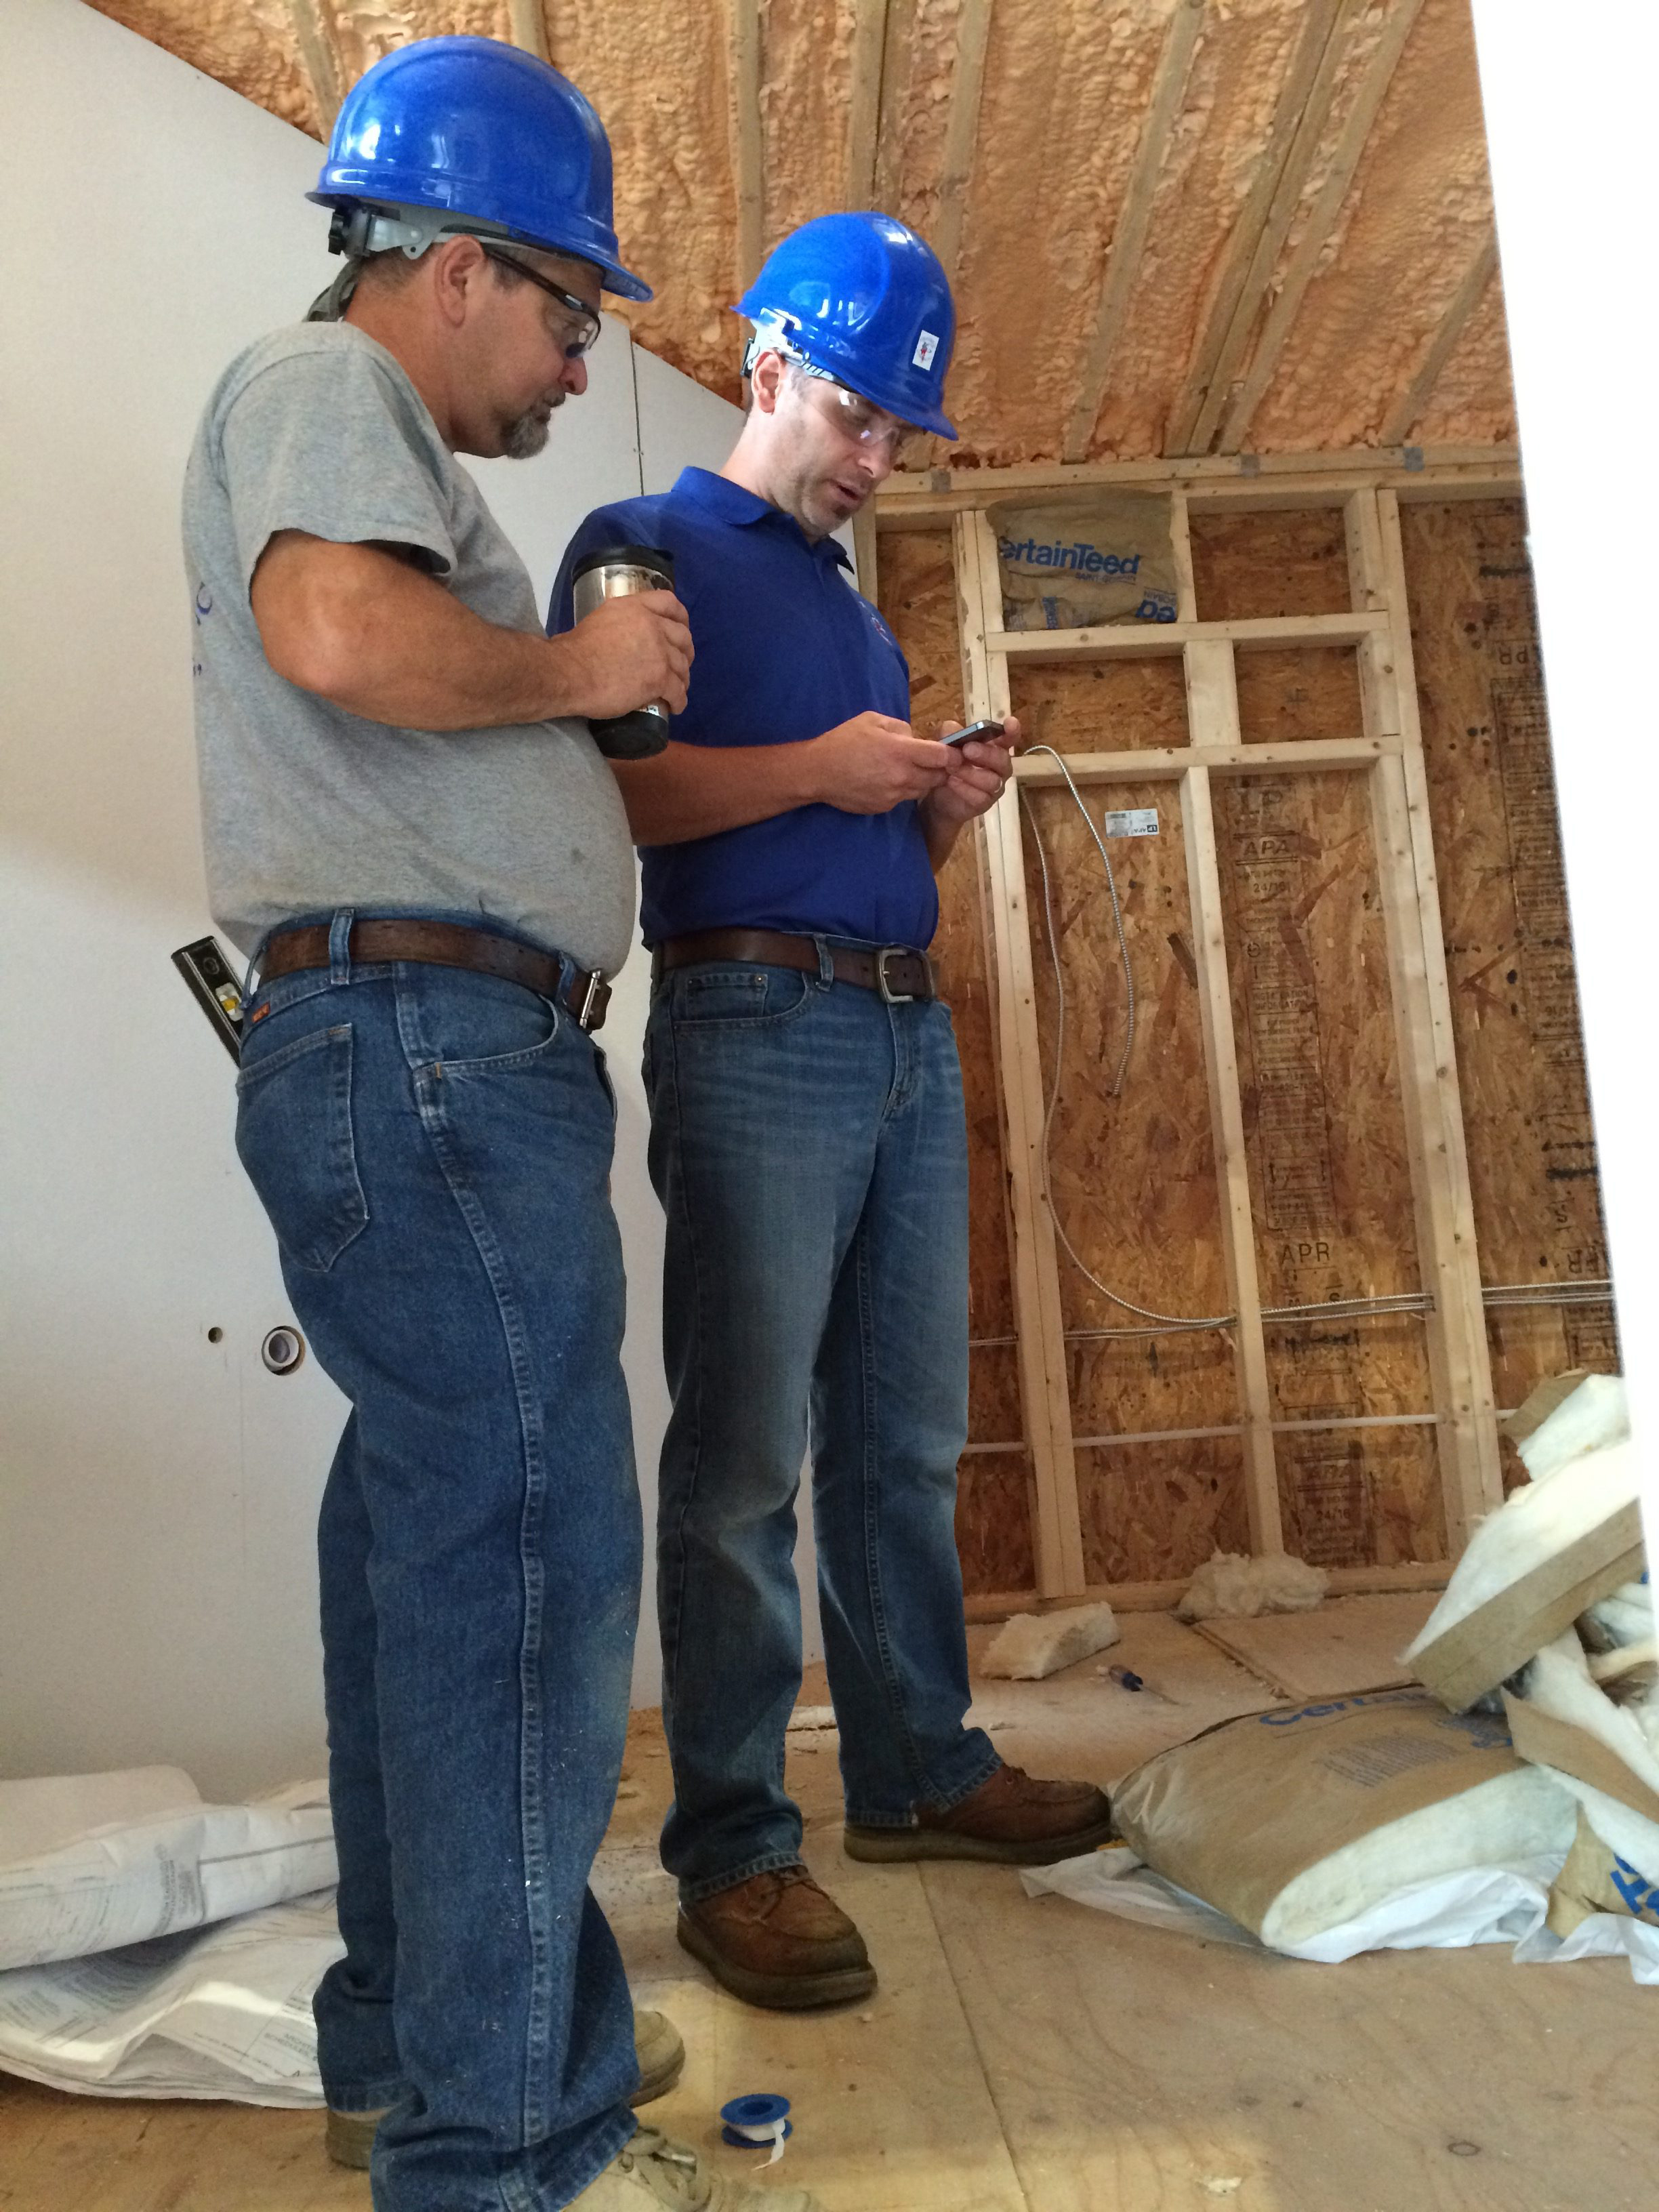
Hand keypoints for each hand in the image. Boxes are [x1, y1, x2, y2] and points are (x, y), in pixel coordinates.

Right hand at [551, 589, 692, 719]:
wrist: (569, 673)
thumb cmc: (574, 651)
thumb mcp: (599, 620)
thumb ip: (619, 623)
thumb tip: (619, 638)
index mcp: (635, 607)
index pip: (669, 602)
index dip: (680, 617)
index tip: (682, 628)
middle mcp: (651, 625)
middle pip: (683, 636)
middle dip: (685, 652)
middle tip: (680, 664)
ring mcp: (659, 652)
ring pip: (682, 666)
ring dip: (682, 679)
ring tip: (677, 689)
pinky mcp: (659, 678)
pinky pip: (678, 691)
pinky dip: (679, 700)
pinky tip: (675, 706)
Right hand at [803, 710, 953, 814]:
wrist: (818, 772)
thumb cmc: (843, 741)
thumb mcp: (873, 720)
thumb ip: (901, 728)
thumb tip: (915, 739)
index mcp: (901, 752)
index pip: (943, 757)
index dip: (951, 754)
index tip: (951, 751)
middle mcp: (902, 776)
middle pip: (938, 777)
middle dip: (940, 768)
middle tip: (931, 760)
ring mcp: (894, 795)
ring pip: (923, 789)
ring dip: (922, 780)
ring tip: (906, 768)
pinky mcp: (885, 807)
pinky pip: (904, 798)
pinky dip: (903, 789)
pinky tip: (887, 779)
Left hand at [921, 715, 1016, 829]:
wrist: (935, 796)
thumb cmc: (947, 765)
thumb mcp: (943, 746)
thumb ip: (948, 734)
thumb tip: (952, 729)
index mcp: (994, 747)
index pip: (1009, 739)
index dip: (1012, 731)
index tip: (1010, 723)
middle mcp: (999, 767)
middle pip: (1003, 759)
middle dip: (986, 754)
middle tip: (967, 749)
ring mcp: (995, 787)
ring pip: (993, 781)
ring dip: (971, 772)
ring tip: (951, 767)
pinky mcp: (985, 803)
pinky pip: (981, 797)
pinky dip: (965, 788)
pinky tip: (951, 782)